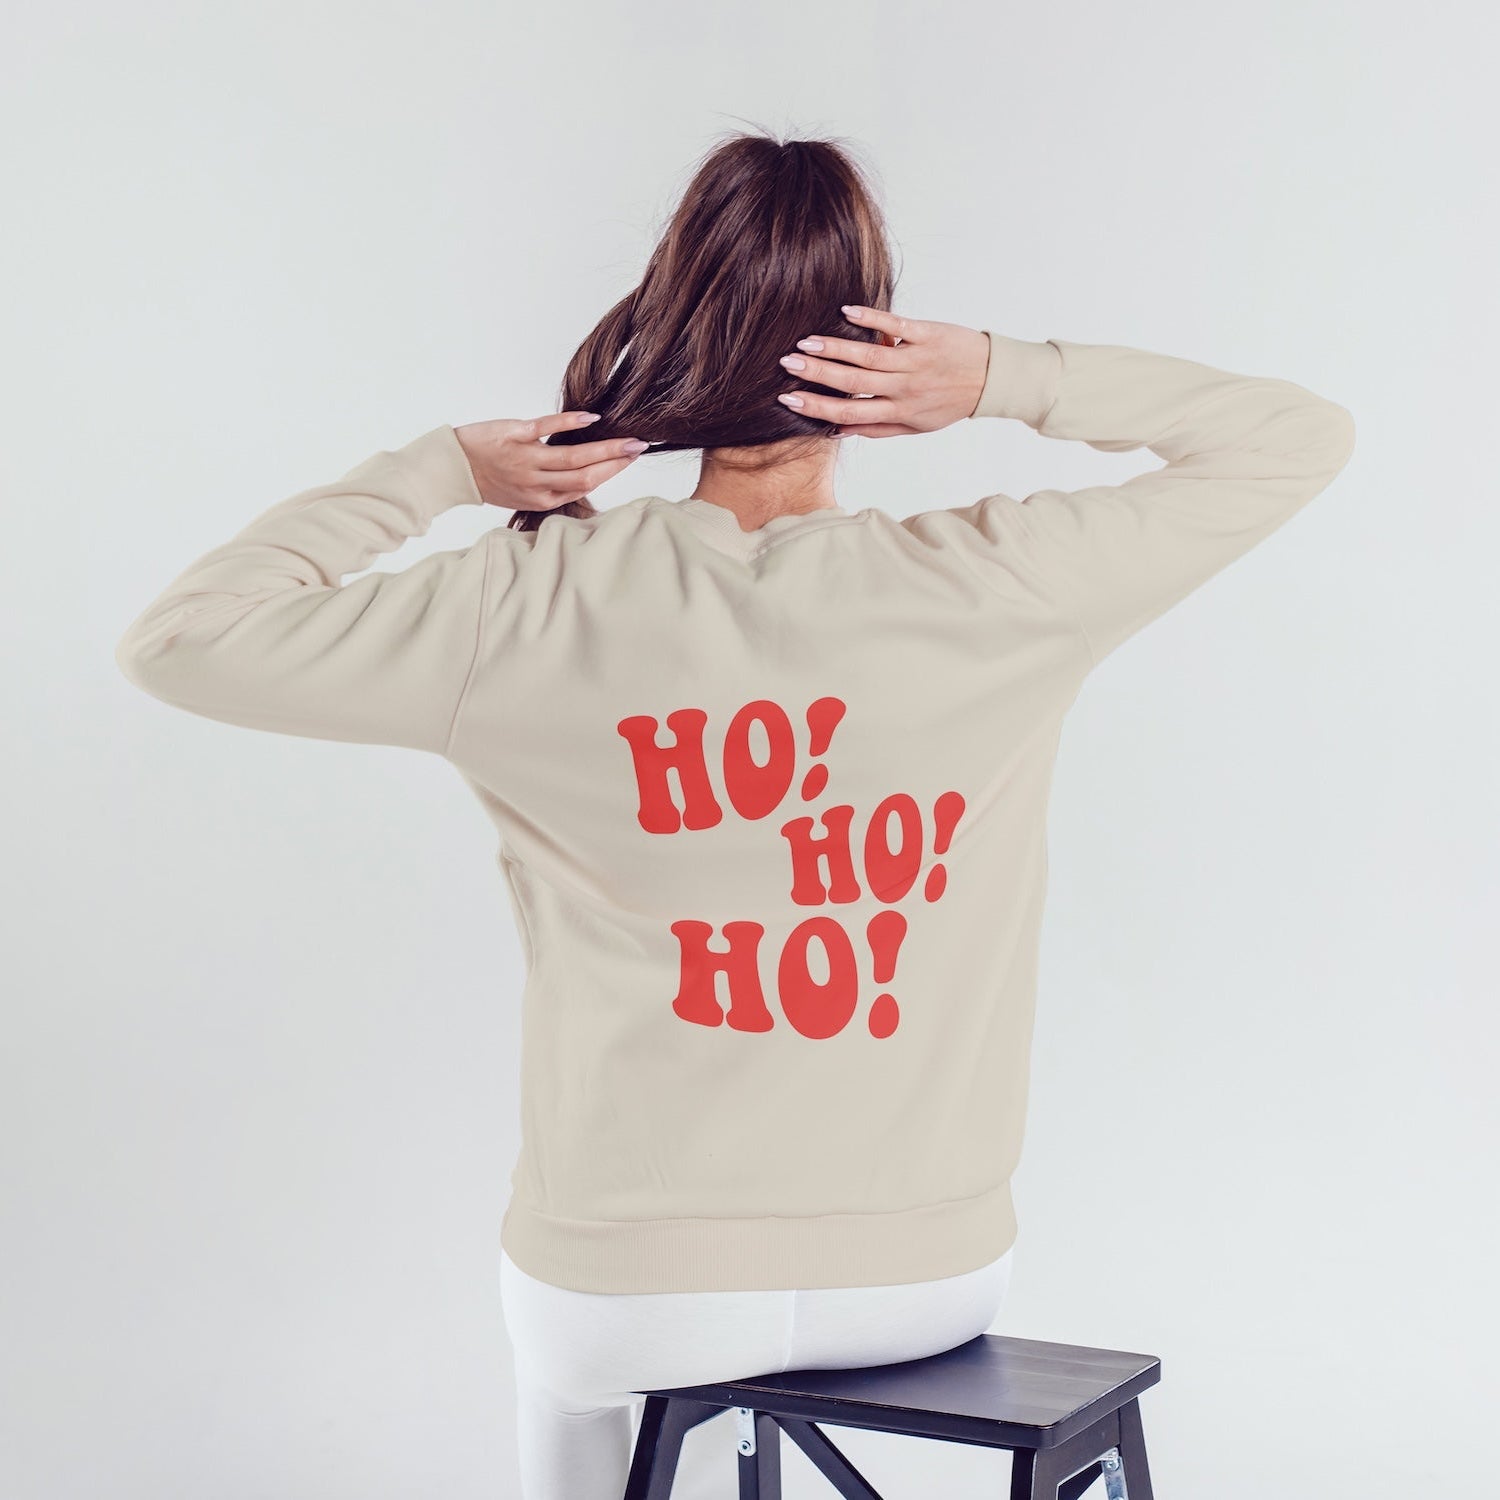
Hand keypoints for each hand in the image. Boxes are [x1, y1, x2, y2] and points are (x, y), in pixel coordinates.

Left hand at [453, 412, 648, 510]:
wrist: (453, 467)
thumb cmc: (491, 479)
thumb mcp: (524, 495)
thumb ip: (553, 488)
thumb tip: (586, 476)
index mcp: (541, 499)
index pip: (584, 487)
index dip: (611, 474)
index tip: (631, 459)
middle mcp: (536, 482)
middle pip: (585, 475)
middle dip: (616, 462)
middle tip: (639, 447)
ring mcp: (525, 459)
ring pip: (571, 457)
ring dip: (603, 448)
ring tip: (626, 439)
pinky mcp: (513, 436)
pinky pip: (544, 429)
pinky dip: (568, 424)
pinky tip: (589, 418)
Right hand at [775, 305, 990, 438]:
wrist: (991, 378)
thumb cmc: (949, 403)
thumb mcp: (916, 426)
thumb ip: (878, 428)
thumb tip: (839, 430)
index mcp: (898, 410)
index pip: (850, 412)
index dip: (817, 406)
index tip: (788, 399)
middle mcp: (904, 387)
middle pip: (853, 382)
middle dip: (817, 373)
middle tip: (787, 363)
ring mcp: (915, 359)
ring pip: (868, 355)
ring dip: (835, 347)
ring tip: (805, 341)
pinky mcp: (927, 334)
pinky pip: (895, 326)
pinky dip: (870, 319)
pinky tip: (846, 311)